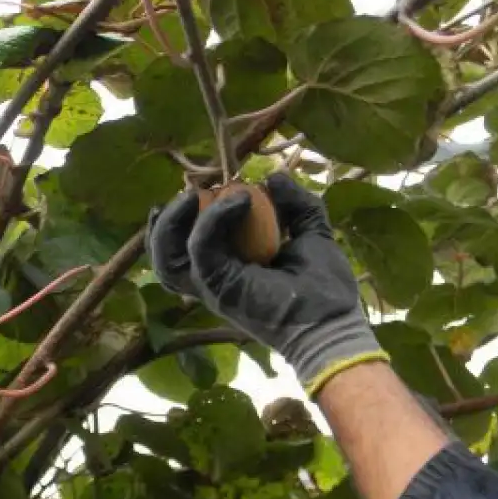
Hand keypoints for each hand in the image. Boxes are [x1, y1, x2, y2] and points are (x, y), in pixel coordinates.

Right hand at [147, 173, 387, 395]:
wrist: (333, 321)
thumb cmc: (325, 287)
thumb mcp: (312, 232)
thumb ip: (296, 204)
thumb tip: (273, 176)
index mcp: (228, 271)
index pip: (181, 251)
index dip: (175, 223)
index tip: (192, 193)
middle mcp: (214, 281)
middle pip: (164, 256)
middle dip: (165, 221)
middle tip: (190, 194)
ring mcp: (214, 287)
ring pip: (166, 259)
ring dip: (172, 221)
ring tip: (194, 194)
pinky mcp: (221, 288)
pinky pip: (201, 249)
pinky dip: (213, 220)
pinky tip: (240, 201)